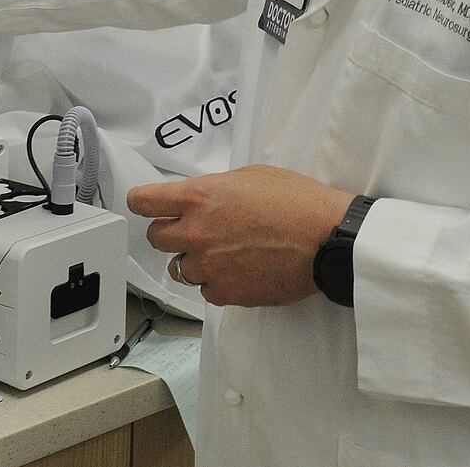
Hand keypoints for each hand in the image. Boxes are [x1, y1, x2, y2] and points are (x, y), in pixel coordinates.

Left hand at [126, 165, 352, 306]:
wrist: (326, 239)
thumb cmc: (297, 202)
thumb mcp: (251, 176)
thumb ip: (217, 188)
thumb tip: (205, 198)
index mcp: (199, 197)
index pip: (143, 201)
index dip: (143, 202)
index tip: (145, 205)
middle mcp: (196, 232)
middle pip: (155, 238)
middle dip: (169, 233)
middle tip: (190, 230)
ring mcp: (209, 265)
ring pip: (178, 268)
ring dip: (191, 260)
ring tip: (218, 253)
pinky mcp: (226, 292)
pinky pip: (205, 291)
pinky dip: (215, 283)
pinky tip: (235, 271)